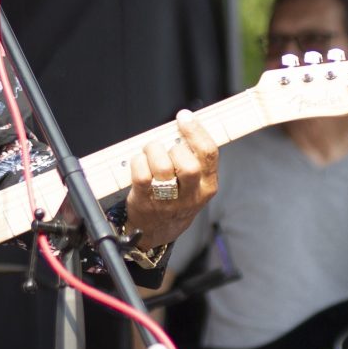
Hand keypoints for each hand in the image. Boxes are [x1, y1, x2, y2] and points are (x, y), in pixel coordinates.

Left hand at [122, 111, 220, 249]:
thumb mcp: (195, 185)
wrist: (158, 231)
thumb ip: (193, 159)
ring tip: (150, 152)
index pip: (209, 154)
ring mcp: (168, 202)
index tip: (184, 117)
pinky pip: (142, 175)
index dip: (196, 131)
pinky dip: (138, 162)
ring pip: (163, 168)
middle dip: (174, 147)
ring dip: (153, 151)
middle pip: (189, 164)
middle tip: (165, 146)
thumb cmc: (176, 199)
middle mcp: (190, 196)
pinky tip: (139, 162)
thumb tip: (181, 126)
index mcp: (207, 187)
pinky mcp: (145, 202)